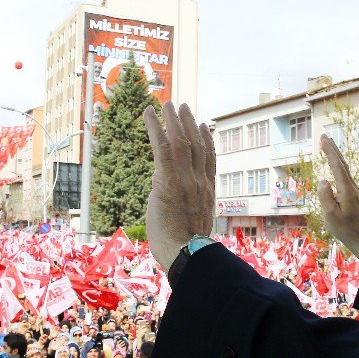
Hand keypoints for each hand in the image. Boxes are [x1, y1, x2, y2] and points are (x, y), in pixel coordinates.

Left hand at [143, 103, 215, 269]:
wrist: (187, 253)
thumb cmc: (189, 249)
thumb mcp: (196, 226)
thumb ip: (191, 211)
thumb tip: (182, 210)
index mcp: (208, 192)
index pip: (210, 159)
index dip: (207, 140)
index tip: (204, 125)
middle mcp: (199, 181)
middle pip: (196, 144)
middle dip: (189, 123)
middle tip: (182, 107)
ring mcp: (185, 179)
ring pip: (180, 141)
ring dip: (172, 120)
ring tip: (166, 104)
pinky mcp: (167, 180)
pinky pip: (161, 147)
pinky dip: (155, 127)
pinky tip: (148, 113)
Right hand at [319, 134, 358, 264]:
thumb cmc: (343, 228)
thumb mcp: (330, 215)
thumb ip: (325, 197)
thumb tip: (323, 180)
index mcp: (346, 190)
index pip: (337, 167)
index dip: (330, 152)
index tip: (323, 140)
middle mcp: (351, 187)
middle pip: (342, 163)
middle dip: (333, 149)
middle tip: (324, 136)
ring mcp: (352, 189)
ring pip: (344, 167)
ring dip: (336, 155)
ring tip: (328, 145)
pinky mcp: (351, 193)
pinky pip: (344, 174)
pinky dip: (338, 164)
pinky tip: (334, 162)